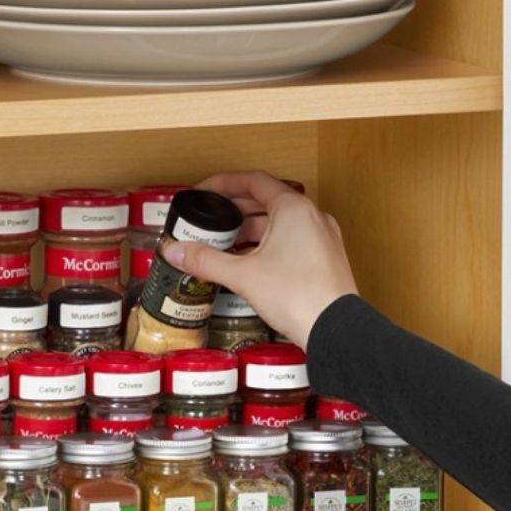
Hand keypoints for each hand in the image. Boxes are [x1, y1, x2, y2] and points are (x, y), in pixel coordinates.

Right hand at [162, 170, 357, 347]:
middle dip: (235, 211)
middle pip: (267, 202)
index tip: (205, 191)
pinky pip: (292, 242)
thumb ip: (206, 261)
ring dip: (252, 231)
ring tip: (224, 244)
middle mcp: (312, 217)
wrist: (334, 329)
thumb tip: (176, 251)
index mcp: (293, 209)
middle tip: (210, 219)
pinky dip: (268, 246)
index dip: (224, 184)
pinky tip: (250, 264)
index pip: (254, 181)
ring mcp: (322, 239)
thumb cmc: (298, 296)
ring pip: (280, 224)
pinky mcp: (324, 260)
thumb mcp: (243, 275)